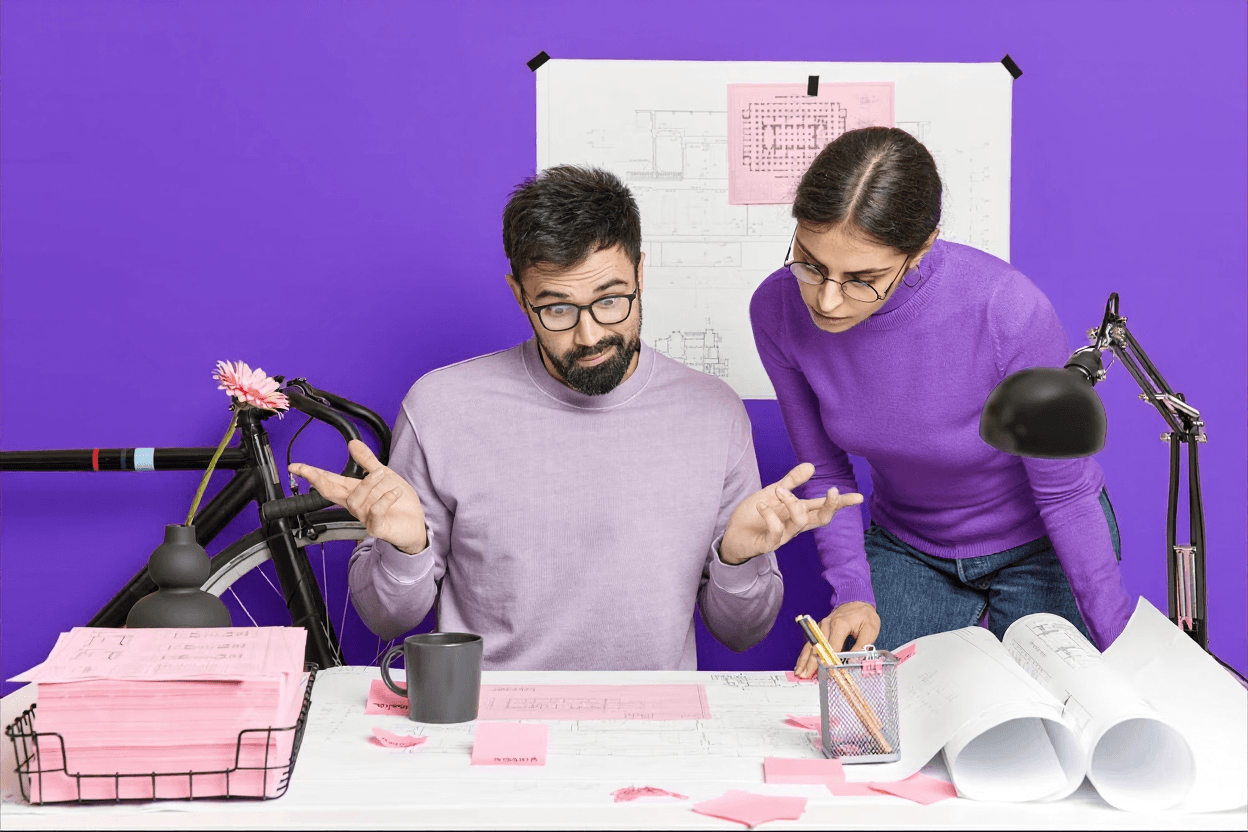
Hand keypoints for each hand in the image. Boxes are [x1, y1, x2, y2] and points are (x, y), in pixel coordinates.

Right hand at [289, 440, 427, 553]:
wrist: (416, 523)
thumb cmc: (399, 504)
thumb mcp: (384, 475)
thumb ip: (367, 461)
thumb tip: (352, 443)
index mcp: (355, 491)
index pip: (329, 480)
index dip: (312, 473)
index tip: (295, 466)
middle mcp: (357, 505)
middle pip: (331, 492)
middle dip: (318, 481)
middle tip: (309, 472)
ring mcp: (365, 517)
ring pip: (355, 500)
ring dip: (368, 484)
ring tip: (382, 474)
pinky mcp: (378, 527)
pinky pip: (375, 514)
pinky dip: (384, 501)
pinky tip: (394, 492)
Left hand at [719, 463, 863, 564]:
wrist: (733, 533)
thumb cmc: (755, 515)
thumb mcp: (773, 493)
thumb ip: (791, 481)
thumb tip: (812, 466)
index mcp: (799, 513)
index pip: (824, 508)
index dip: (842, 503)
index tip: (858, 496)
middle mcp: (795, 525)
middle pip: (822, 519)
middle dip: (831, 505)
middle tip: (832, 490)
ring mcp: (784, 536)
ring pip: (801, 521)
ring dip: (792, 502)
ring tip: (778, 491)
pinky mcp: (769, 544)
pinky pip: (776, 531)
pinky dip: (770, 515)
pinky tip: (762, 507)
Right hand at [794, 601, 879, 678]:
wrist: (856, 600)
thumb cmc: (864, 615)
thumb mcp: (870, 629)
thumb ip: (862, 646)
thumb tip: (853, 662)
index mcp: (840, 624)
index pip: (833, 647)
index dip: (829, 661)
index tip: (827, 673)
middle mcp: (827, 624)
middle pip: (817, 646)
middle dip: (811, 662)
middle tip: (806, 675)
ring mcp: (821, 626)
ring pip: (810, 645)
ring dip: (804, 659)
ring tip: (800, 672)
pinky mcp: (820, 629)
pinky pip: (810, 643)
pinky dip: (805, 654)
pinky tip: (801, 663)